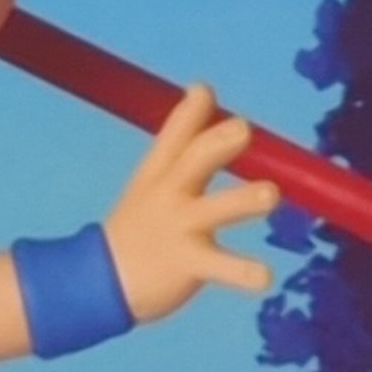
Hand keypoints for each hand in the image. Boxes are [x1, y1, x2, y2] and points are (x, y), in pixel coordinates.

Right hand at [102, 84, 278, 323]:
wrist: (100, 282)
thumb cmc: (137, 230)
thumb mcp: (151, 186)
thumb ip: (182, 155)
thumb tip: (201, 109)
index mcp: (159, 173)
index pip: (175, 135)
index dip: (190, 111)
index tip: (203, 90)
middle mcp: (169, 194)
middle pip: (193, 162)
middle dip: (217, 144)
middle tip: (243, 129)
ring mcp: (179, 228)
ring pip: (214, 209)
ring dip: (242, 200)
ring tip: (271, 194)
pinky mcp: (188, 264)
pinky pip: (221, 268)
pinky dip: (243, 273)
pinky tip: (265, 276)